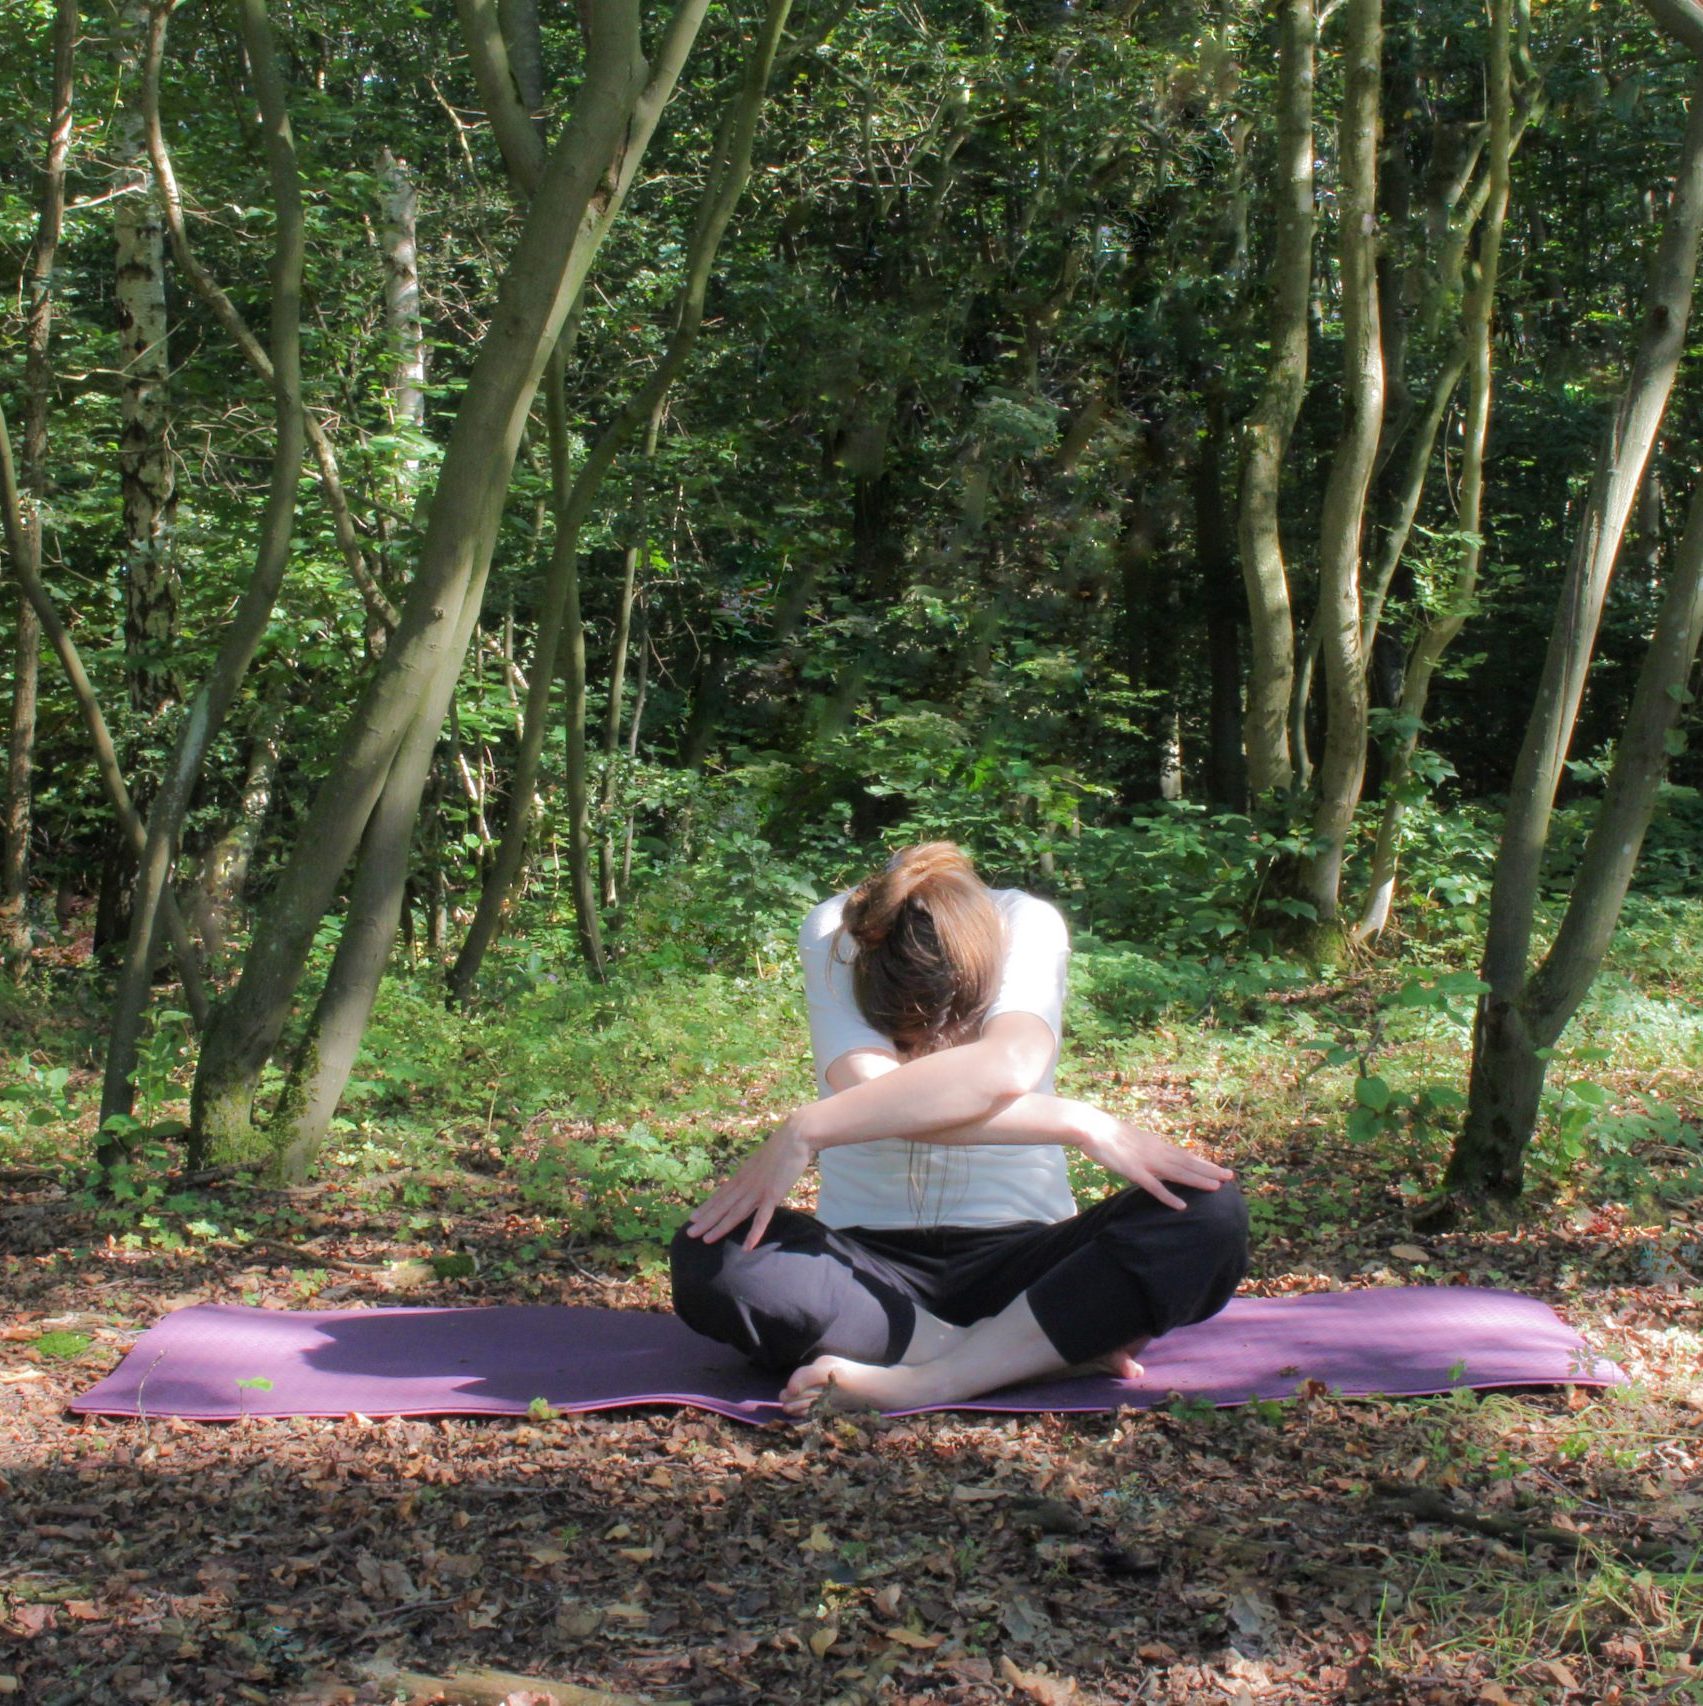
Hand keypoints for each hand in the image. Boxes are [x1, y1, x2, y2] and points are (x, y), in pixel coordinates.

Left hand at [684, 1117, 812, 1248]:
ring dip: (720, 1227)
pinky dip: (754, 1233)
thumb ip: (756, 1172)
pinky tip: (747, 1248)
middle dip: (705, 1220)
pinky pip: (762, 1218)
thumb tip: (753, 1177)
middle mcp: (745, 1184)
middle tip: (689, 1233)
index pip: (720, 1194)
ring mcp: (758, 1190)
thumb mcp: (762, 1160)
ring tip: (705, 1240)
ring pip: (735, 1213)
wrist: (796, 1136)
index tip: (692, 1217)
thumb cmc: (783, 1146)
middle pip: (722, 1205)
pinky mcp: (773, 1194)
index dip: (706, 1207)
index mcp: (743, 1175)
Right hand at [1077, 1120, 1232, 1210]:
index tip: (1219, 1168)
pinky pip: (1154, 1187)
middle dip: (1209, 1171)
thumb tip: (1151, 1155)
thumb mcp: (1131, 1139)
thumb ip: (1143, 1149)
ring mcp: (1147, 1162)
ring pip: (1178, 1173)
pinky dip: (1169, 1196)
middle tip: (1230, 1177)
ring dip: (1198, 1181)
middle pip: (1187, 1163)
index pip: (1184, 1155)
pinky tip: (1181, 1205)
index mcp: (1155, 1144)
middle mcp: (1156, 1152)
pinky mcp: (1134, 1171)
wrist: (1091, 1126)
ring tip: (1217, 1187)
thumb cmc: (1106, 1133)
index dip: (1203, 1162)